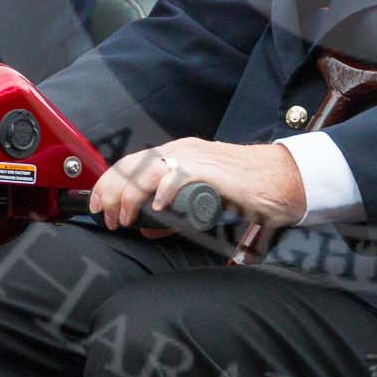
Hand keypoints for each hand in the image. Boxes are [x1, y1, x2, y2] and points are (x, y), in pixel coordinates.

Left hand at [88, 138, 303, 231]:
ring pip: (145, 170)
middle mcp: (181, 150)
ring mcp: (194, 157)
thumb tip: (144, 226)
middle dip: (110, 192)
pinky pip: (176, 175)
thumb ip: (171, 211)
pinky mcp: (208, 169)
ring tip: (124, 218)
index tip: (96, 206)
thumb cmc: (245, 189)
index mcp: (177, 154)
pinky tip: (158, 208)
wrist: (281, 179)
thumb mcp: (200, 198)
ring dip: (128, 196)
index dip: (106, 183)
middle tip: (106, 217)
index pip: (130, 163)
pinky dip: (161, 192)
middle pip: (130, 165)